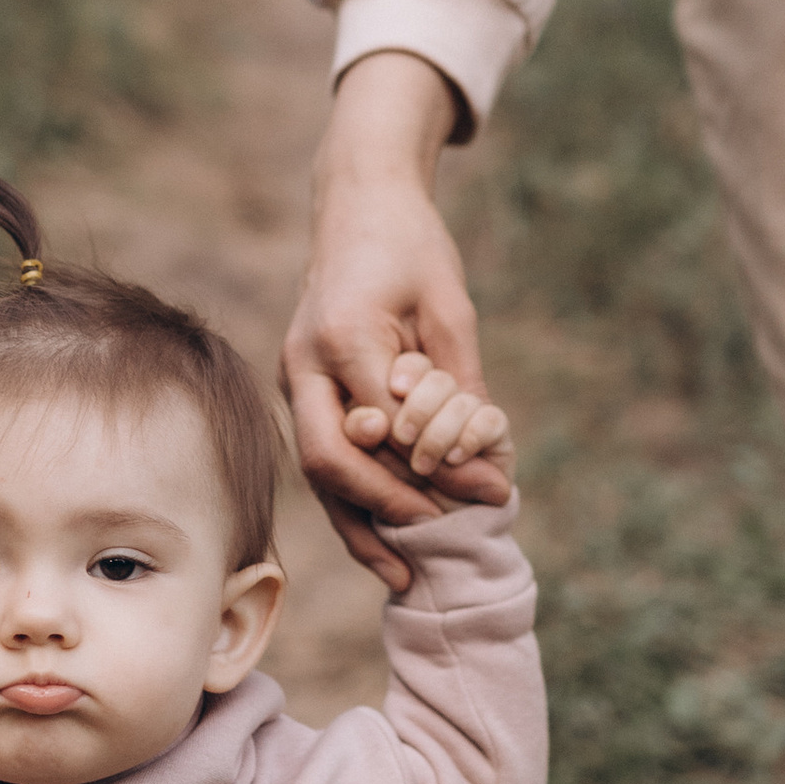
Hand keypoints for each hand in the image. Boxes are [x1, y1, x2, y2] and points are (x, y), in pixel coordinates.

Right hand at [284, 54, 511, 590]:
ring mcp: (295, 381)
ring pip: (318, 473)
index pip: (386, 424)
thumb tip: (481, 458)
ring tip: (404, 577)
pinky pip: (323, 459)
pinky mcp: (303, 392)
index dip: (436, 466)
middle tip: (441, 541)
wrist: (359, 206)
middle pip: (330, 460)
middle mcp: (303, 364)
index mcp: (342, 335)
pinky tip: (385, 543)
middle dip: (385, 509)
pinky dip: (352, 504)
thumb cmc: (412, 249)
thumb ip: (459, 382)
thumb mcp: (451, 308)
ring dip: (359, 526)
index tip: (490, 491)